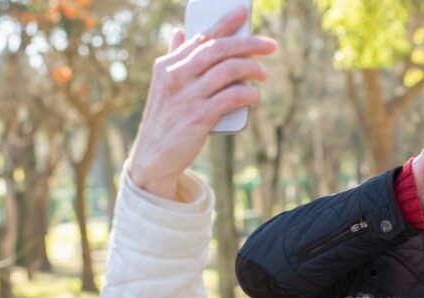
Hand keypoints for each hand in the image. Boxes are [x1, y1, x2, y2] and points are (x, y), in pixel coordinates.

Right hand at [127, 7, 275, 199]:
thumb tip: (179, 32)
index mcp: (168, 65)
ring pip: (228, 70)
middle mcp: (176, 76)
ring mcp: (188, 96)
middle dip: (248, 44)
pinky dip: (247, 93)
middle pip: (219, 50)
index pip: (201, 37)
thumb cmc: (165, 119)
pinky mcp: (199, 117)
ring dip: (252, 69)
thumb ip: (174, 58)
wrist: (154, 157)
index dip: (225, 23)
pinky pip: (231, 97)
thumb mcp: (164, 85)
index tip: (243, 12)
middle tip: (270, 45)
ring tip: (264, 74)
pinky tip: (255, 95)